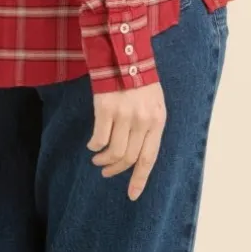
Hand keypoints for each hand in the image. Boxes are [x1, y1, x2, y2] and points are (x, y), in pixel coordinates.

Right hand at [87, 80, 166, 200]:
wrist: (125, 55)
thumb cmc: (141, 82)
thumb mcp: (154, 105)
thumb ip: (149, 128)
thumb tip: (137, 156)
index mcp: (157, 121)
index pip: (149, 158)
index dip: (139, 179)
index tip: (132, 195)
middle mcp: (142, 120)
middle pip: (129, 158)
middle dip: (116, 169)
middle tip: (106, 171)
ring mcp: (124, 114)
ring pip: (114, 151)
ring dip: (103, 160)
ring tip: (98, 159)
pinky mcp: (106, 108)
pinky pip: (99, 138)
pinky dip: (95, 146)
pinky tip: (93, 145)